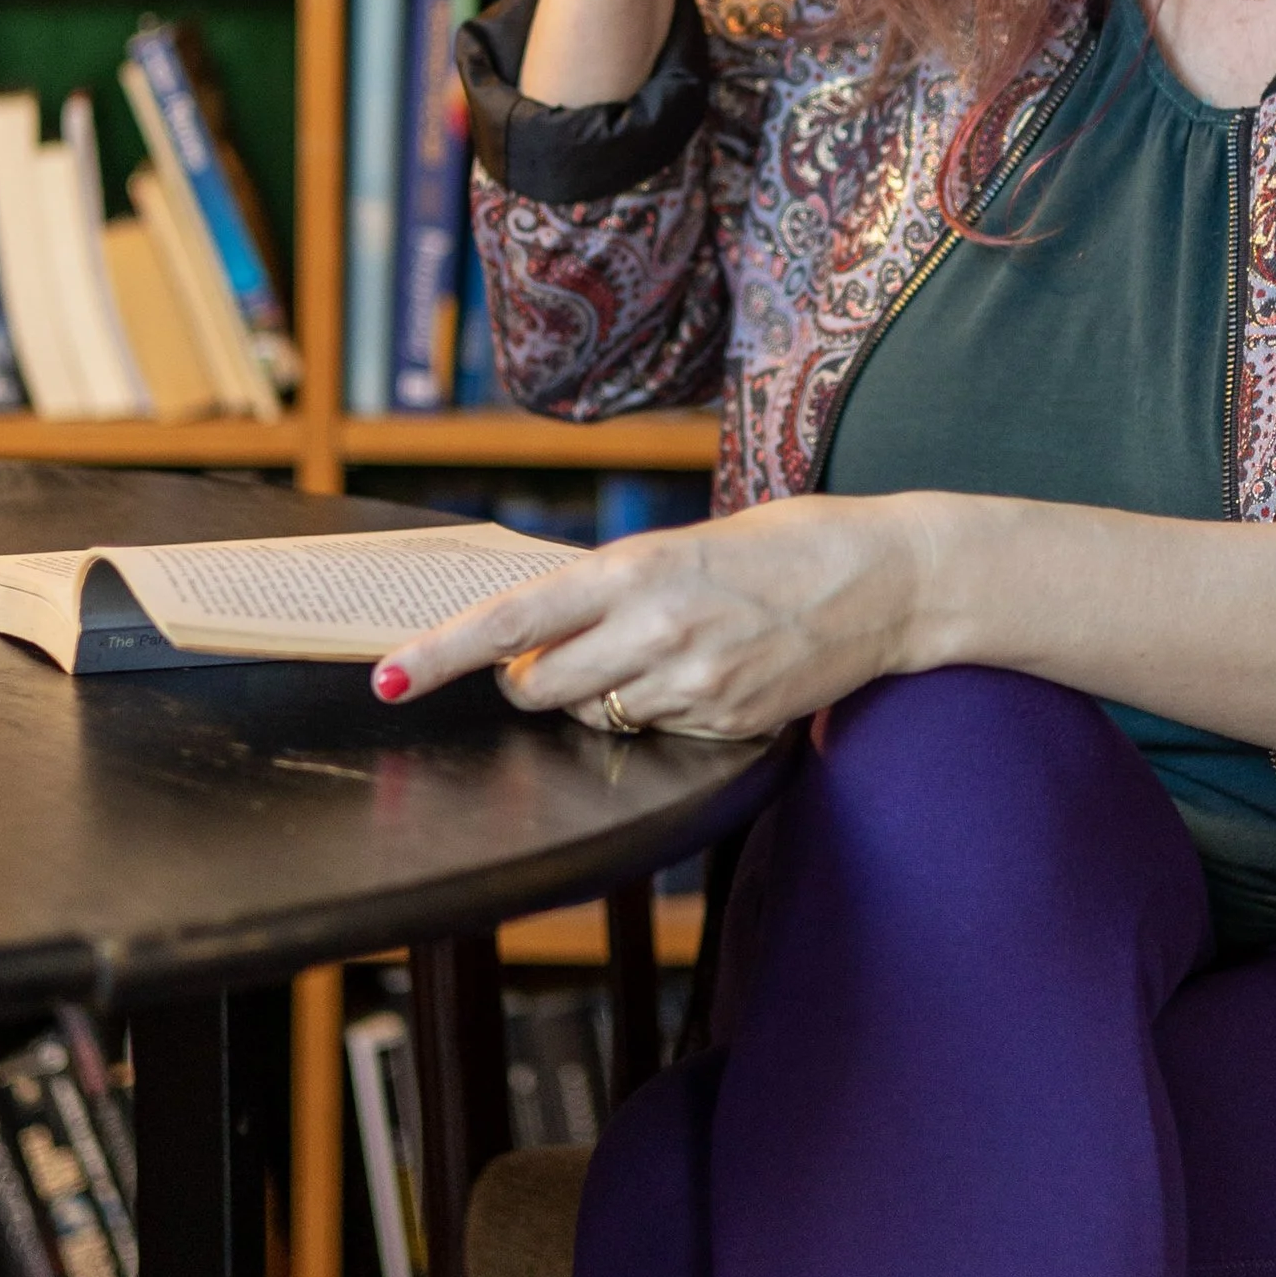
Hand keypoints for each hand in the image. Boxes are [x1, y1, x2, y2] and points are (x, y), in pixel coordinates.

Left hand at [370, 498, 926, 739]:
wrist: (888, 579)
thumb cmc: (784, 544)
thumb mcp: (685, 543)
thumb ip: (611, 587)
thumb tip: (538, 630)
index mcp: (635, 569)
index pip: (511, 624)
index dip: (439, 657)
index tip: (387, 680)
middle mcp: (656, 632)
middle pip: (538, 690)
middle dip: (531, 683)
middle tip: (564, 655)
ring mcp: (694, 686)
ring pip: (595, 716)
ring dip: (601, 695)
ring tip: (665, 648)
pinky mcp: (727, 725)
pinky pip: (658, 733)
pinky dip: (664, 710)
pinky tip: (713, 669)